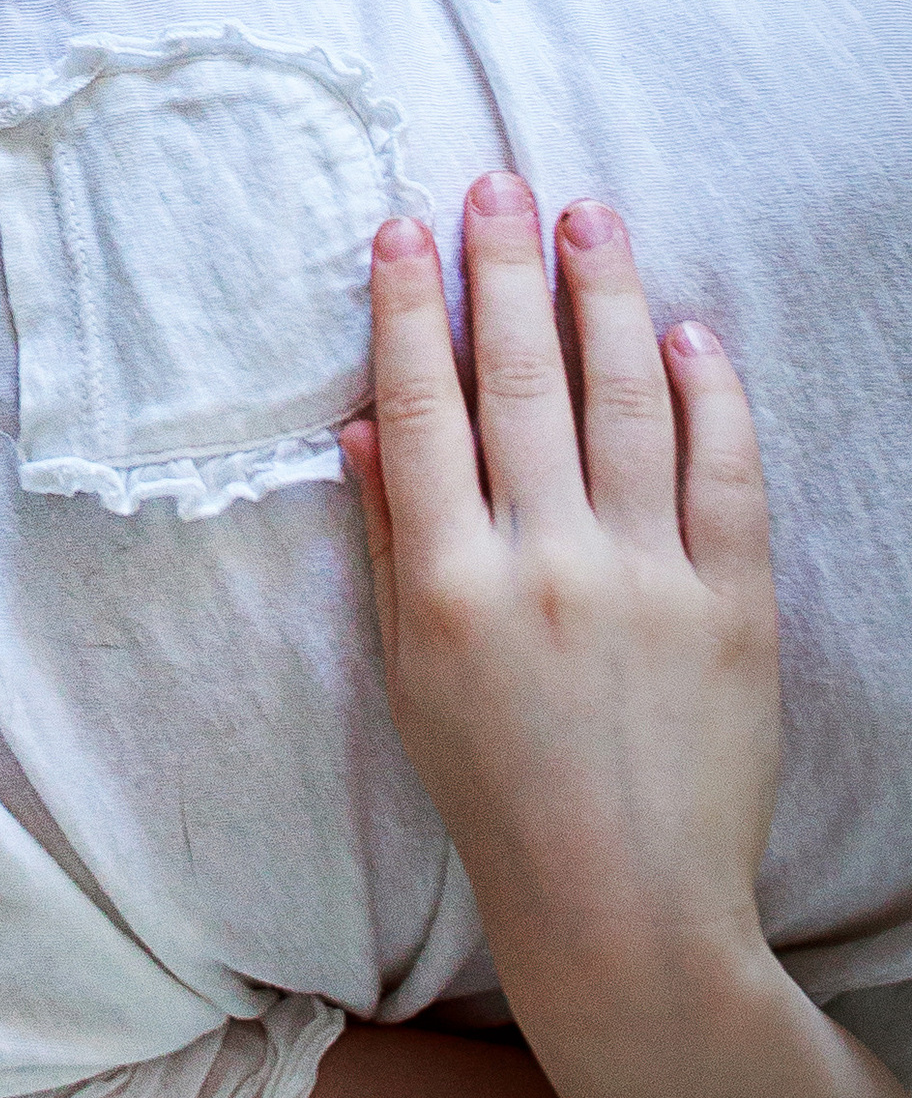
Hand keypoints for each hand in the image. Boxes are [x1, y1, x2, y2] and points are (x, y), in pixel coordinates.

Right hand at [341, 180, 780, 1002]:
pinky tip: (687, 333)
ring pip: (625, 403)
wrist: (626, 911)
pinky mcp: (734, 609)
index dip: (406, 308)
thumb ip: (386, 542)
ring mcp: (646, 584)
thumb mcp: (407, 674)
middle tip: (498, 186)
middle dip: (502, 270)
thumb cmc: (496, 795)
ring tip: (589, 221)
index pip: (421, 409)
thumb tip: (363, 422)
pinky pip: (725, 476)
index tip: (400, 228)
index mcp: (450, 587)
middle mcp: (545, 569)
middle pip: (519, 382)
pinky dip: (709, 396)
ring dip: (603, 299)